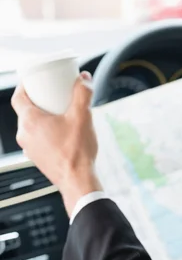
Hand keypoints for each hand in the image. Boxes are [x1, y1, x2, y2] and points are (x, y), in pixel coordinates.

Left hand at [11, 72, 102, 216]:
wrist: (77, 181)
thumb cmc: (76, 152)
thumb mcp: (82, 116)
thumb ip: (83, 94)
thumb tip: (85, 78)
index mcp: (30, 122)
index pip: (18, 97)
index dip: (24, 86)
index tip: (33, 80)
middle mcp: (25, 135)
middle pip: (25, 111)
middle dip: (38, 100)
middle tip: (52, 94)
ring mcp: (29, 148)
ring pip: (31, 126)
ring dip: (43, 117)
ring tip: (60, 112)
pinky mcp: (37, 157)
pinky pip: (37, 138)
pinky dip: (46, 131)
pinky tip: (61, 131)